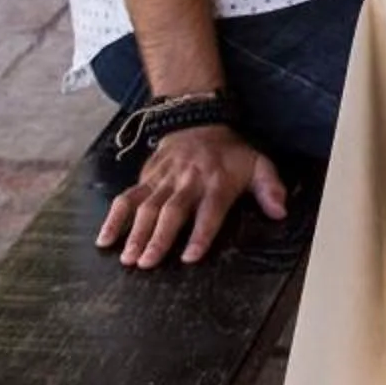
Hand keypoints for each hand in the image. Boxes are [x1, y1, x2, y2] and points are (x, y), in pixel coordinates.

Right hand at [96, 123, 285, 266]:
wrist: (198, 122)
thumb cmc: (229, 153)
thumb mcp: (258, 164)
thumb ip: (270, 188)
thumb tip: (280, 211)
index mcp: (217, 182)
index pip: (210, 210)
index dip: (201, 233)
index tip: (190, 256)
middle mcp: (188, 181)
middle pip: (172, 210)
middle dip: (159, 237)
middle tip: (147, 262)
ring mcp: (164, 180)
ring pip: (147, 206)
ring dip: (136, 232)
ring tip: (127, 257)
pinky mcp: (146, 178)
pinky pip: (127, 197)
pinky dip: (114, 217)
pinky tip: (104, 239)